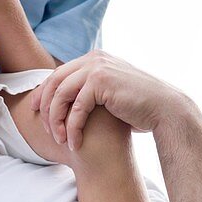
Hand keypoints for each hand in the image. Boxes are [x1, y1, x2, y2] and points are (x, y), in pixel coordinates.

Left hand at [29, 50, 192, 150]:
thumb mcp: (111, 93)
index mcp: (94, 58)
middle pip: (54, 81)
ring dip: (56, 120)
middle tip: (43, 127)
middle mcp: (93, 59)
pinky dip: (72, 127)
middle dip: (45, 106)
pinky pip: (76, 107)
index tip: (35, 109)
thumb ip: (92, 91)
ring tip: (58, 139)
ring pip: (61, 94)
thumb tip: (70, 100)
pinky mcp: (101, 82)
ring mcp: (97, 67)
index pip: (59, 73)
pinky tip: (73, 143)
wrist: (166, 110)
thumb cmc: (140, 107)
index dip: (43, 92)